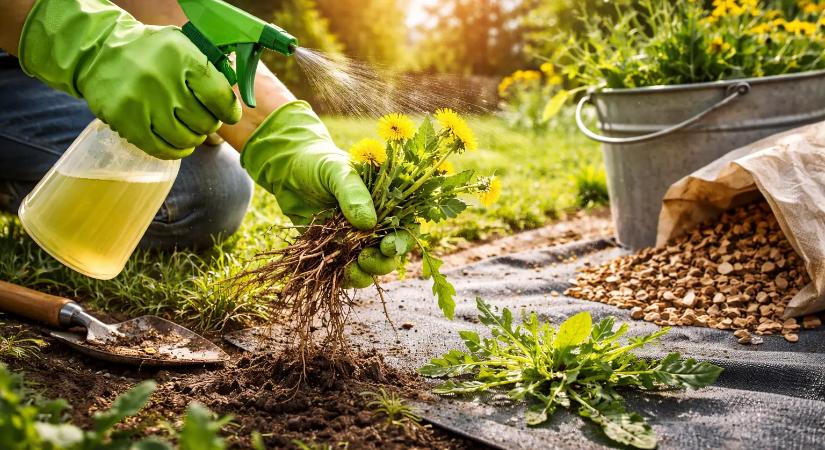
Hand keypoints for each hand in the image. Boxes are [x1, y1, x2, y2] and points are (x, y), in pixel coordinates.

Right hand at [18, 0, 240, 158]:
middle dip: (207, 125)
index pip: (220, 97)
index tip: (227, 114)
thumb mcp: (182, 46)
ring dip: (192, 139)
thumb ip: (210, 68)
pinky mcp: (126, 121)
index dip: (228, 111)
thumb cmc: (152, 52)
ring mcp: (143, 102)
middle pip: (203, 122)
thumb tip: (235, 99)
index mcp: (182, 57)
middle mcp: (163, 79)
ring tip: (188, 129)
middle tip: (200, 119)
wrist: (99, 52)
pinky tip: (177, 143)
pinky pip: (160, 149)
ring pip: (184, 139)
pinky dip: (174, 151)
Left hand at [241, 100, 412, 287]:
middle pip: (390, 252)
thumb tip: (369, 224)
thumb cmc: (318, 162)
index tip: (387, 247)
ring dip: (364, 273)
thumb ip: (353, 193)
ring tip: (350, 271)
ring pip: (369, 265)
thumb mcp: (337, 170)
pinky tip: (336, 275)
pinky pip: (345, 269)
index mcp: (385, 201)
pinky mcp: (334, 249)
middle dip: (382, 262)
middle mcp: (374, 222)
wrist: (286, 169)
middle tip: (365, 260)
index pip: (404, 225)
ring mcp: (354, 237)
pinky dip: (344, 277)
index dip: (402, 240)